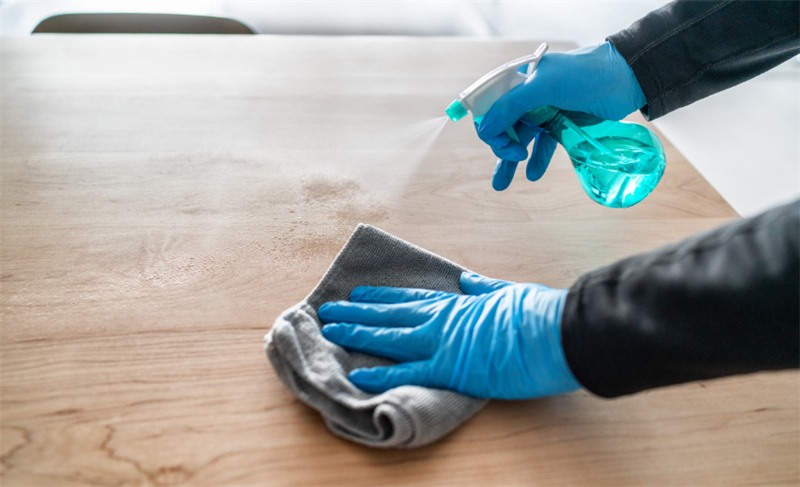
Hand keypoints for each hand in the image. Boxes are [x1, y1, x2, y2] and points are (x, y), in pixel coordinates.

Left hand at [318, 272, 580, 398]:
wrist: (556, 331)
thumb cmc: (537, 312)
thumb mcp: (506, 292)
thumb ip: (482, 288)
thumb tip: (467, 279)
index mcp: (455, 303)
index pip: (409, 298)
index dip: (380, 297)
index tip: (359, 293)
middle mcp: (441, 319)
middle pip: (389, 315)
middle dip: (356, 312)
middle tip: (328, 310)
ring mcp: (442, 343)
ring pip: (389, 338)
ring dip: (357, 334)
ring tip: (330, 331)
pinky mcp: (450, 369)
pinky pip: (408, 372)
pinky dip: (381, 375)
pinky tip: (357, 374)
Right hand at [477, 41, 645, 190]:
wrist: (626, 79)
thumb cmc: (585, 75)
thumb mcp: (545, 86)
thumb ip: (512, 105)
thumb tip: (484, 129)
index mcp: (519, 80)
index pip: (490, 106)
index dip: (488, 125)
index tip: (498, 141)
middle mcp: (528, 96)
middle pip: (502, 126)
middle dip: (500, 146)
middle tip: (513, 157)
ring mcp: (544, 111)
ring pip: (519, 139)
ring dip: (509, 161)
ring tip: (501, 185)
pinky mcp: (561, 125)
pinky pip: (542, 146)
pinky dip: (536, 160)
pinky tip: (533, 174)